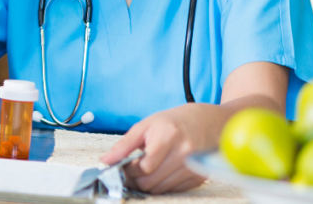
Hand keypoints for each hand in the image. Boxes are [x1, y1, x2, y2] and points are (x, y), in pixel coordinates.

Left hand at [100, 103, 221, 193]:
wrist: (207, 122)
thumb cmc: (173, 122)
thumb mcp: (146, 125)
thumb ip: (124, 145)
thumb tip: (105, 160)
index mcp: (168, 137)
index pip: (143, 167)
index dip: (128, 170)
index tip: (122, 166)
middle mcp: (184, 154)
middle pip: (150, 181)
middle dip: (135, 179)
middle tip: (130, 170)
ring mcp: (193, 168)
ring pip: (160, 189)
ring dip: (148, 183)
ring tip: (145, 169)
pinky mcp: (198, 178)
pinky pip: (173, 190)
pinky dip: (162, 185)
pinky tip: (161, 171)